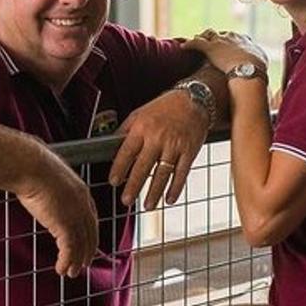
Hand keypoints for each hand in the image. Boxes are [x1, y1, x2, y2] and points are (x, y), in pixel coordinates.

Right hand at [15, 149, 98, 277]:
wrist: (31, 167)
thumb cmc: (33, 167)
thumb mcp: (49, 177)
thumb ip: (51, 187)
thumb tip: (39, 185)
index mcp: (81, 192)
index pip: (91, 218)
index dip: (88, 233)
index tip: (86, 242)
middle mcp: (83, 206)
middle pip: (90, 234)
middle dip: (87, 250)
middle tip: (83, 263)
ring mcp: (76, 216)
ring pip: (81, 245)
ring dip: (76, 261)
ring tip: (71, 272)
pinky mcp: (65, 226)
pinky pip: (69, 250)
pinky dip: (66, 262)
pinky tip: (60, 269)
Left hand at [108, 89, 208, 209]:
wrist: (194, 100)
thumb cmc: (165, 107)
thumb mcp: (140, 113)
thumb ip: (126, 130)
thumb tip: (111, 147)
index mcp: (143, 127)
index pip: (127, 152)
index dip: (119, 169)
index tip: (113, 182)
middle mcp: (158, 137)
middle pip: (143, 167)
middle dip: (133, 186)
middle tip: (126, 200)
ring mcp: (175, 145)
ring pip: (162, 174)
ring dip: (154, 193)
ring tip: (147, 205)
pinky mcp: (190, 151)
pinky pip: (182, 173)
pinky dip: (176, 188)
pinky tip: (170, 198)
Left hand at [182, 30, 267, 74]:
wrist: (249, 69)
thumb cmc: (257, 70)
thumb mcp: (261, 64)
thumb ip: (259, 62)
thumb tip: (261, 68)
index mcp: (244, 40)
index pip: (234, 36)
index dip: (228, 40)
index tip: (225, 44)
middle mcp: (232, 37)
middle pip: (220, 34)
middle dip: (213, 37)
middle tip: (209, 42)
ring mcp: (220, 41)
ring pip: (207, 35)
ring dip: (201, 38)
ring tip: (195, 41)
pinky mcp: (210, 47)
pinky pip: (196, 43)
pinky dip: (188, 44)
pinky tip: (182, 46)